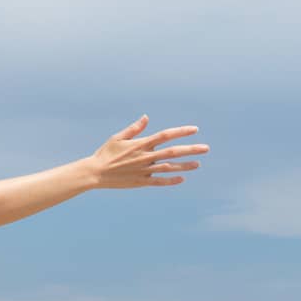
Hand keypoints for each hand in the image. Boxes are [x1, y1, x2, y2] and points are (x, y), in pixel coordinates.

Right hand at [86, 115, 207, 188]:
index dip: (181, 132)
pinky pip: (159, 182)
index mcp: (141, 144)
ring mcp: (144, 170)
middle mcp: (145, 157)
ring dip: (185, 166)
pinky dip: (171, 180)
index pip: (165, 135)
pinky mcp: (140, 182)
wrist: (94, 173)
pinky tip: (182, 178)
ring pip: (169, 168)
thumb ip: (134, 129)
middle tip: (206, 148)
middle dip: (191, 149)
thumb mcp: (118, 138)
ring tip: (198, 164)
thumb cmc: (105, 153)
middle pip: (173, 152)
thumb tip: (146, 117)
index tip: (195, 129)